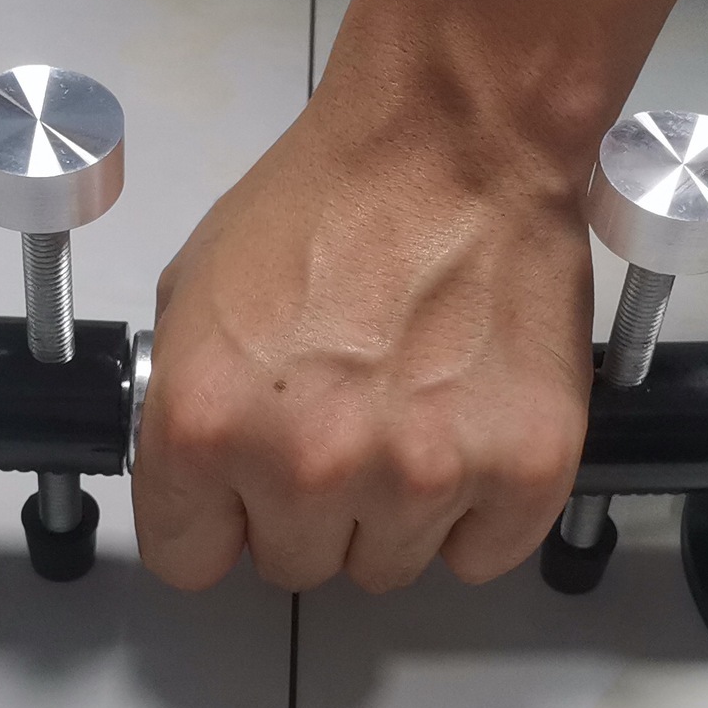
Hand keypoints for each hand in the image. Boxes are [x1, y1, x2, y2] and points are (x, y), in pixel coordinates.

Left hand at [132, 48, 595, 592]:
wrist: (457, 140)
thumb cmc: (331, 199)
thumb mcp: (196, 295)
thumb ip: (187, 409)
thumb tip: (203, 483)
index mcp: (205, 425)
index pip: (190, 558)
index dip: (218, 519)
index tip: (244, 491)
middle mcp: (307, 467)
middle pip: (294, 567)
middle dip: (309, 507)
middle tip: (343, 418)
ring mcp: (420, 476)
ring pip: (388, 565)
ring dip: (394, 508)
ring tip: (411, 408)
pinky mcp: (520, 472)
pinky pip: (482, 553)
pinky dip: (478, 510)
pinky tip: (469, 429)